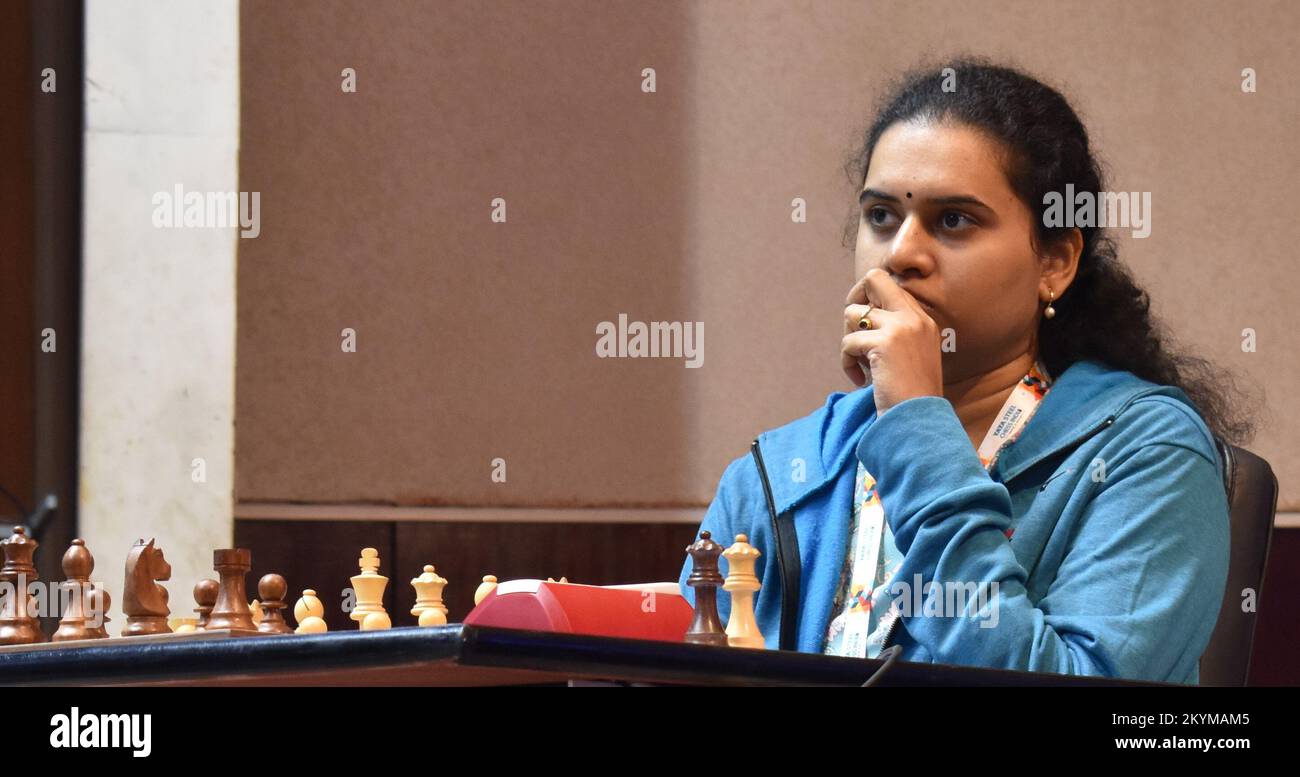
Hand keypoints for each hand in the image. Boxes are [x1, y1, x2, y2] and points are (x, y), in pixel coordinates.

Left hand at [841, 268, 943, 415]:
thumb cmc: (910, 395)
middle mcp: (914, 317)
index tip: (862, 325)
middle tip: (853, 332)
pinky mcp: (884, 343)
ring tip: (861, 365)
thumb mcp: (909, 355)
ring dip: (849, 341)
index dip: (868, 299)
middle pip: (873, 278)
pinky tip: (860, 380)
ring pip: (852, 314)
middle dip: (853, 300)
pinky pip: (848, 343)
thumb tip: (859, 316)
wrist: (919, 419)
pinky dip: (847, 363)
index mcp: (922, 319)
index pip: (889, 285)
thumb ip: (892, 332)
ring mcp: (900, 327)